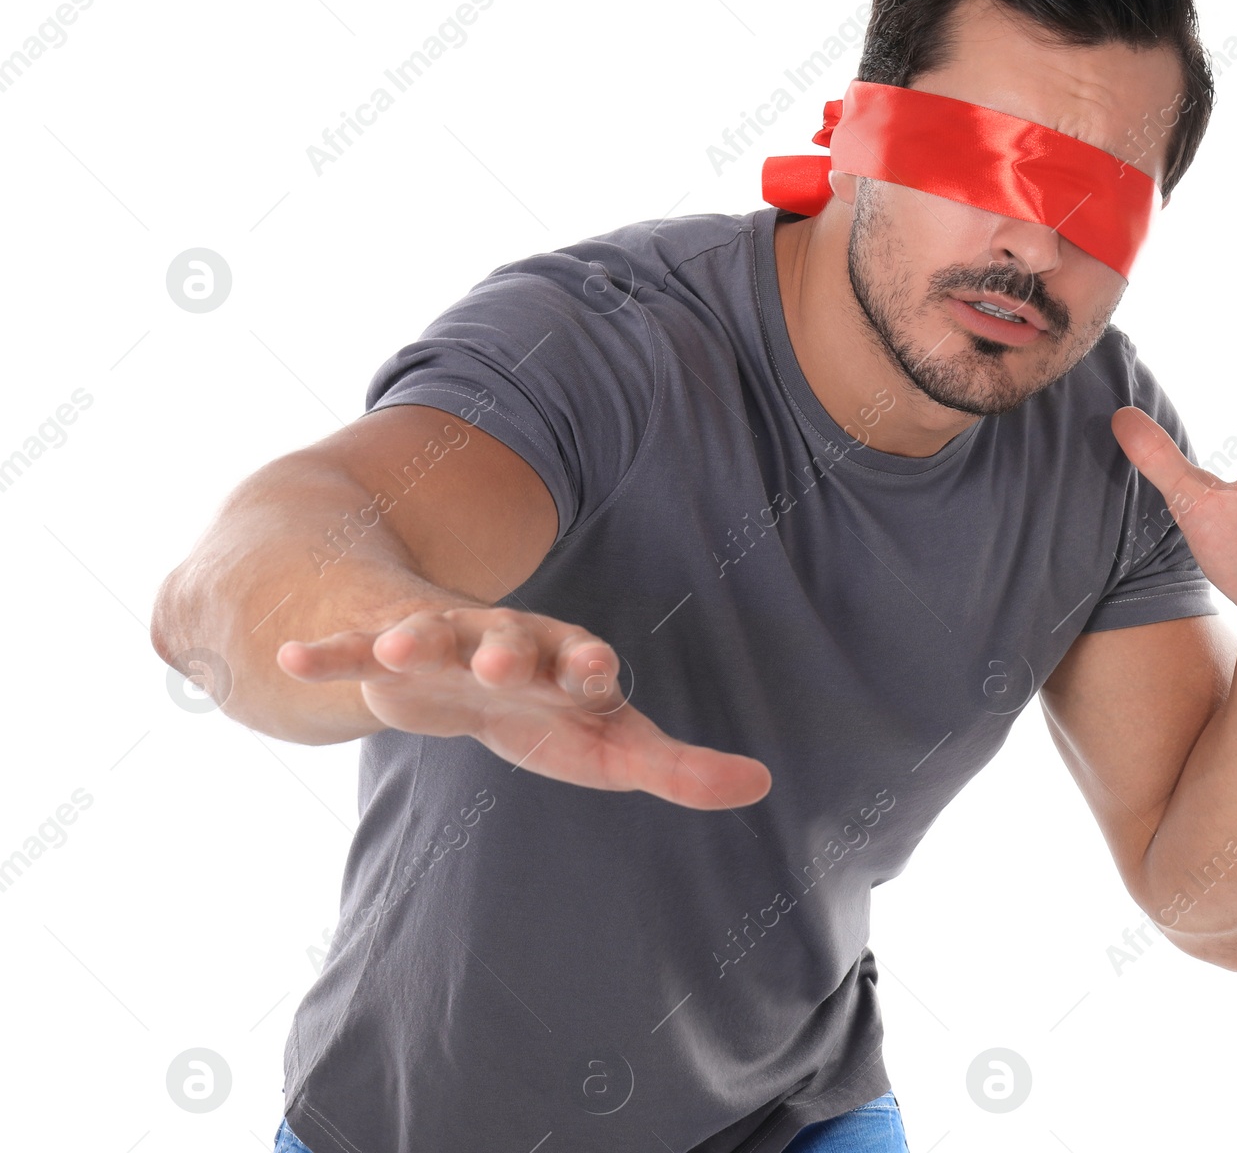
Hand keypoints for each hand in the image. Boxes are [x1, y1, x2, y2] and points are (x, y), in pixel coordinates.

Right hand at [276, 607, 771, 808]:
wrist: (461, 664)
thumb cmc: (549, 711)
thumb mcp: (611, 745)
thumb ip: (679, 768)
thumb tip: (761, 783)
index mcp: (564, 665)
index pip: (584, 662)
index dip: (590, 665)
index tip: (600, 669)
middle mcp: (506, 644)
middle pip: (510, 640)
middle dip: (506, 648)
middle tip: (503, 659)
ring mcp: (444, 643)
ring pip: (432, 636)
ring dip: (415, 639)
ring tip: (394, 647)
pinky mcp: (387, 652)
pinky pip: (355, 649)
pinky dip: (329, 653)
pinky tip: (291, 660)